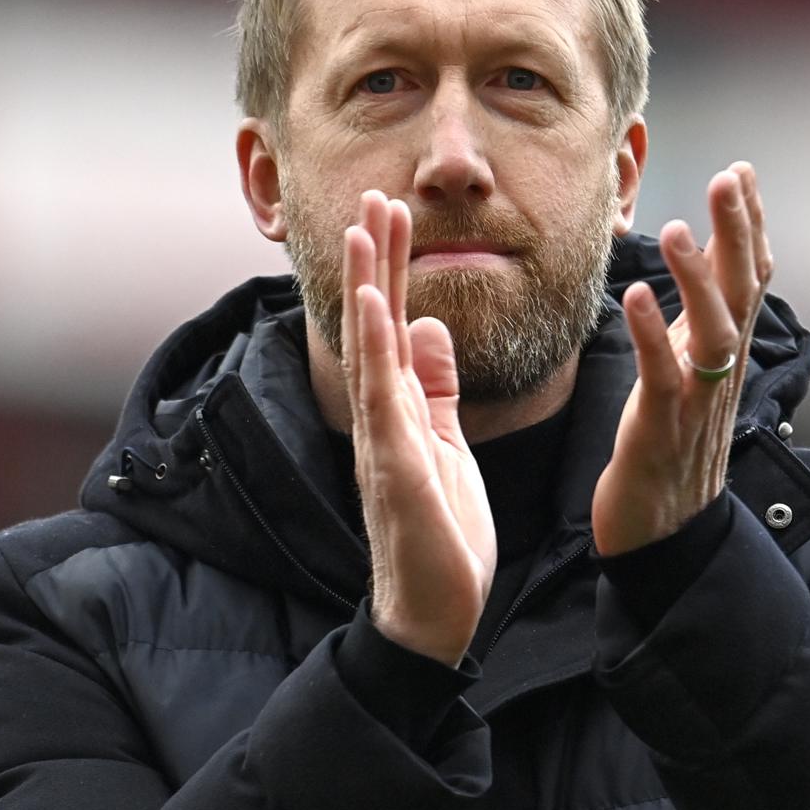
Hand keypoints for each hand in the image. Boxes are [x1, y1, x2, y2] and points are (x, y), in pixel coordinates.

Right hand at [343, 191, 496, 664]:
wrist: (434, 615)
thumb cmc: (440, 537)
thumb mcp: (447, 445)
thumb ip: (435, 388)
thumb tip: (428, 325)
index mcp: (397, 411)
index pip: (392, 325)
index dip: (391, 267)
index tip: (392, 211)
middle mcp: (381, 418)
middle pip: (374, 325)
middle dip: (375, 259)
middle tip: (373, 194)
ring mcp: (383, 442)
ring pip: (369, 351)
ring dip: (366, 286)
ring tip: (363, 228)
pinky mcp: (396, 470)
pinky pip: (383, 401)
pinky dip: (378, 352)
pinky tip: (378, 307)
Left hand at [593, 162, 773, 556]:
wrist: (663, 531)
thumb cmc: (669, 445)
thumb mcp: (690, 370)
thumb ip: (699, 317)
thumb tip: (705, 260)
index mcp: (725, 352)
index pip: (751, 277)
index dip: (750, 225)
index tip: (741, 171)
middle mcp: (720, 370)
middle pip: (743, 292)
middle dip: (739, 232)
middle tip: (730, 178)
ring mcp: (696, 400)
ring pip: (712, 332)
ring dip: (698, 278)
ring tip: (677, 230)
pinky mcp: (661, 428)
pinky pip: (663, 376)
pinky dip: (652, 335)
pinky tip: (635, 297)